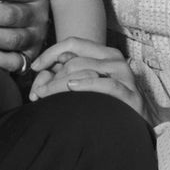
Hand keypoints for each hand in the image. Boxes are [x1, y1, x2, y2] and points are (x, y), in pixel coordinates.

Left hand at [30, 38, 158, 124]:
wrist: (135, 127)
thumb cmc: (106, 103)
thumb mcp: (84, 82)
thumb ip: (65, 73)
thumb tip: (43, 69)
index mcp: (104, 53)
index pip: (73, 43)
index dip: (51, 52)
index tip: (35, 67)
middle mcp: (115, 60)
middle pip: (74, 60)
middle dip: (51, 76)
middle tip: (38, 92)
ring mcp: (125, 76)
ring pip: (84, 70)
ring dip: (60, 84)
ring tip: (46, 95)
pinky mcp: (131, 94)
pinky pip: (106, 85)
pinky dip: (87, 85)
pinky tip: (73, 88)